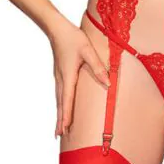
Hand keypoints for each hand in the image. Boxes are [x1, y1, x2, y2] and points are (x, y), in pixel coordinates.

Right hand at [49, 16, 110, 136]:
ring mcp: (58, 76)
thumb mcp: (87, 51)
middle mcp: (61, 79)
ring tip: (59, 126)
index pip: (66, 101)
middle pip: (60, 104)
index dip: (65, 116)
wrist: (56, 28)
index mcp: (67, 76)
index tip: (63, 130)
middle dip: (60, 120)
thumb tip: (107, 82)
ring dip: (59, 113)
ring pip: (59, 99)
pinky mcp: (59, 73)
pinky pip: (59, 93)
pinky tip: (62, 105)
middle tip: (58, 135)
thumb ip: (97, 67)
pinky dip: (60, 103)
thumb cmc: (73, 38)